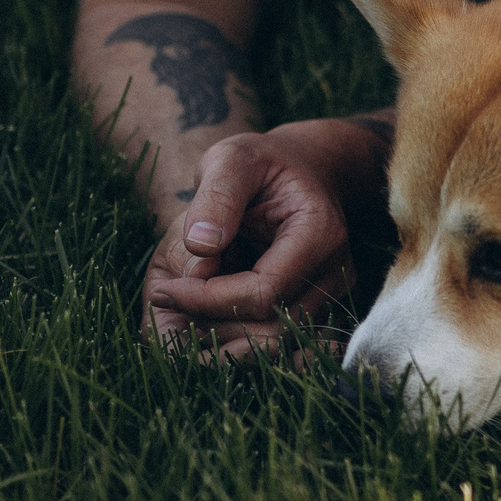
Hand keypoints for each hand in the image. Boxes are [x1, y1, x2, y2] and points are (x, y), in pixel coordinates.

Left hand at [143, 118, 389, 357]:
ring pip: (275, 341)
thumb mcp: (233, 159)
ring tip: (180, 309)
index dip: (209, 298)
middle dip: (212, 322)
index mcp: (320, 233)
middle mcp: (335, 272)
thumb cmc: (264, 163)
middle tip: (165, 301)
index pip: (264, 291)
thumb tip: (200, 246)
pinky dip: (236, 334)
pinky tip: (203, 314)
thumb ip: (217, 195)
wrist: (304, 169)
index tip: (165, 288)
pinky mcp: (318, 305)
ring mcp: (331, 293)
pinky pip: (276, 337)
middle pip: (272, 326)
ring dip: (222, 334)